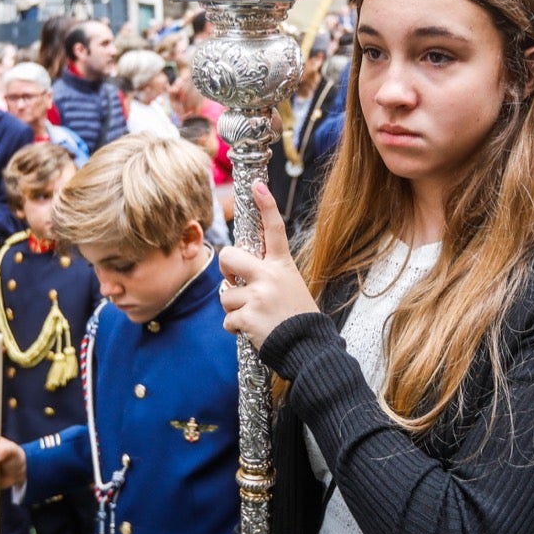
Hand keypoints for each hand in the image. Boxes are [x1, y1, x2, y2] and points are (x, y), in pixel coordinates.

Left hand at [218, 183, 318, 350]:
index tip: (257, 185)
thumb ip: (268, 274)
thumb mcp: (291, 286)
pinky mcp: (248, 317)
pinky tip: (253, 330)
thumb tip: (236, 274)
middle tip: (235, 281)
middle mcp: (269, 276)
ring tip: (256, 316)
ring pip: (225, 295)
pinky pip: (227, 319)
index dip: (266, 205)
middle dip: (226, 269)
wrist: (308, 348)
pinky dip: (236, 328)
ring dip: (235, 309)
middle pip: (229, 257)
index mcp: (282, 266)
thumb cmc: (298, 317)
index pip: (274, 229)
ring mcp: (258, 296)